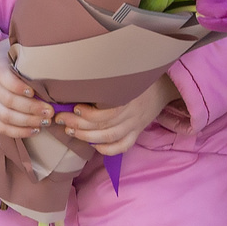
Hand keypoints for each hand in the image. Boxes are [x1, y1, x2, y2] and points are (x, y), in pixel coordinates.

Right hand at [0, 41, 51, 138]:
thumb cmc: (4, 61)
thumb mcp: (11, 52)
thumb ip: (27, 56)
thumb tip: (54, 57)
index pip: (5, 78)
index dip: (19, 87)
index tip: (35, 92)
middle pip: (8, 101)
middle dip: (31, 108)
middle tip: (50, 111)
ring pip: (5, 117)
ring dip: (28, 122)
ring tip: (46, 121)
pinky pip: (1, 128)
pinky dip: (19, 132)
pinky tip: (35, 130)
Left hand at [61, 77, 180, 156]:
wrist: (164, 87)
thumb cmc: (138, 79)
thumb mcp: (124, 76)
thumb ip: (107, 81)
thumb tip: (78, 83)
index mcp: (128, 96)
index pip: (106, 112)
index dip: (87, 114)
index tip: (73, 108)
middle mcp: (132, 113)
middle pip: (103, 125)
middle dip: (78, 125)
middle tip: (62, 120)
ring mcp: (135, 125)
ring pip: (110, 137)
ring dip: (87, 137)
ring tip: (70, 131)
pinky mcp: (137, 132)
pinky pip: (123, 146)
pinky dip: (107, 149)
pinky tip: (94, 145)